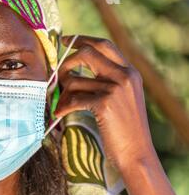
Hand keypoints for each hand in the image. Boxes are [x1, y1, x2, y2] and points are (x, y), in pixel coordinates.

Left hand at [55, 35, 154, 170]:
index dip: (81, 39)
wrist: (136, 154)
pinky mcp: (105, 103)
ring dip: (62, 93)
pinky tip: (59, 115)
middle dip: (67, 62)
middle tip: (58, 76)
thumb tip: (72, 72)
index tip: (64, 40)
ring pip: (75, 79)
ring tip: (60, 106)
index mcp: (130, 72)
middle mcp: (125, 75)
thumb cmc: (123, 130)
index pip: (104, 44)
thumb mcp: (121, 99)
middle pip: (87, 52)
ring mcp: (116, 88)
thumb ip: (106, 82)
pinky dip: (62, 108)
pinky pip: (73, 98)